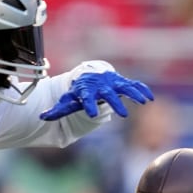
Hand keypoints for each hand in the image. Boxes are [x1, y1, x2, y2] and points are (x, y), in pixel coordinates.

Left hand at [39, 71, 154, 120]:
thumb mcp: (69, 100)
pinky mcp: (123, 83)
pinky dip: (142, 90)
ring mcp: (113, 83)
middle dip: (115, 103)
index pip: (86, 98)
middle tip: (123, 115)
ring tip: (143, 102)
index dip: (89, 105)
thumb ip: (58, 110)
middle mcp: (101, 86)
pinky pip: (134, 85)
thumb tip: (42, 117)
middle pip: (108, 94)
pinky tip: (150, 98)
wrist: (91, 75)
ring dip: (134, 94)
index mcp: (87, 90)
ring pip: (125, 87)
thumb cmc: (80, 91)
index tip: (92, 114)